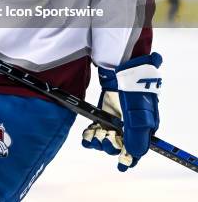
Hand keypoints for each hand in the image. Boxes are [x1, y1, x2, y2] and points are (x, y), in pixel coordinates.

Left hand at [82, 52, 161, 170]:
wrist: (122, 65)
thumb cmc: (135, 88)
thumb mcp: (139, 113)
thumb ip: (137, 135)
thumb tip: (134, 154)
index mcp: (144, 127)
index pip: (137, 148)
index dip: (129, 158)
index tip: (121, 165)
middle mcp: (131, 125)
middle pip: (120, 144)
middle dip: (111, 146)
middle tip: (105, 140)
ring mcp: (117, 118)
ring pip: (107, 137)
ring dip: (99, 141)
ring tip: (93, 139)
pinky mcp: (105, 111)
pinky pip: (98, 127)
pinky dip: (92, 133)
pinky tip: (87, 136)